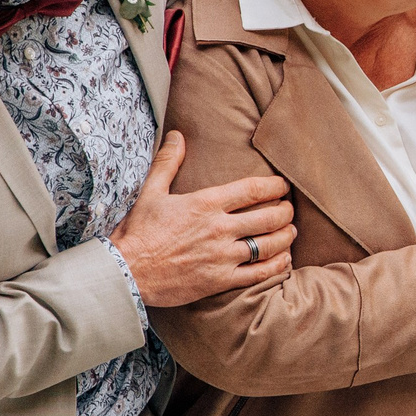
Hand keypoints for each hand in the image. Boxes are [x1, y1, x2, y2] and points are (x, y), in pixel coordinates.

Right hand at [113, 132, 296, 307]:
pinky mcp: (221, 280)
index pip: (253, 189)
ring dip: (286, 236)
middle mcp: (219, 228)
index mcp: (206, 203)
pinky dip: (278, 265)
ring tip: (290, 231)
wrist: (125, 273)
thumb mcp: (151, 192)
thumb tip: (177, 135)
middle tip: (289, 209)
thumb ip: (168, 162)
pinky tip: (284, 259)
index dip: (275, 186)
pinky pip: (260, 272)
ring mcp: (222, 255)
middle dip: (286, 211)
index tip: (283, 186)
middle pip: (269, 216)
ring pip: (270, 244)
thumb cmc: (138, 232)